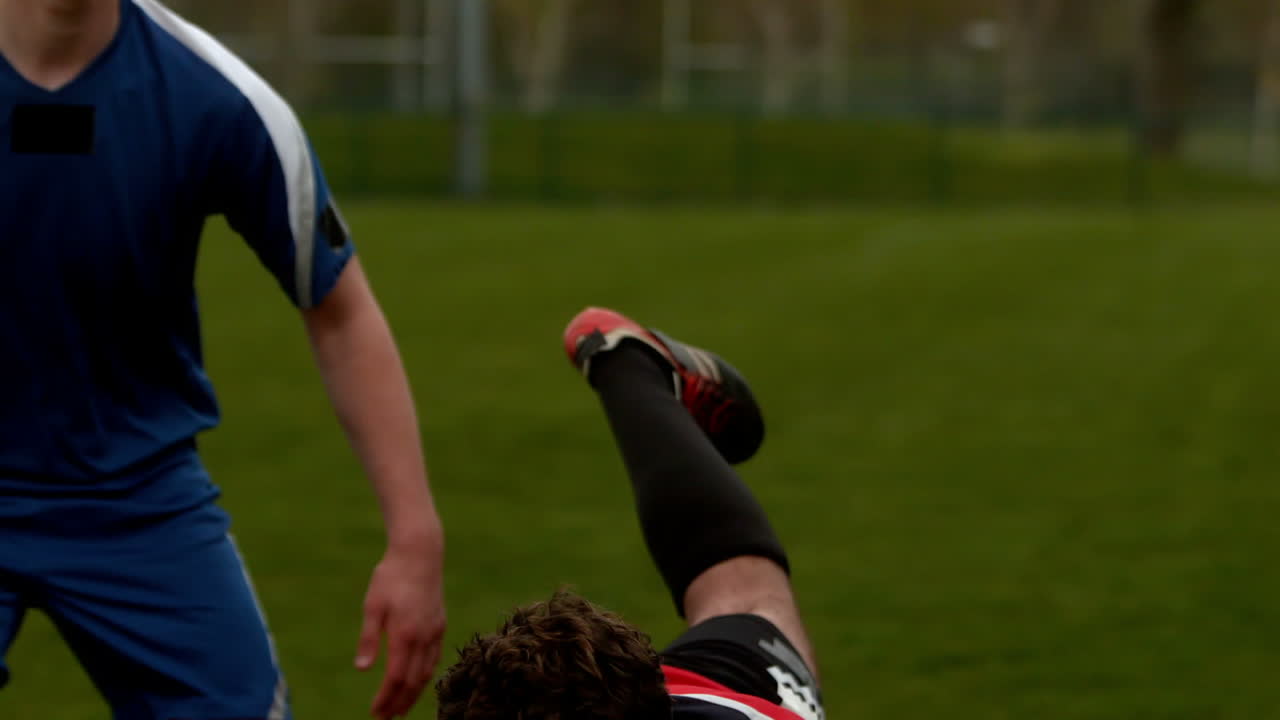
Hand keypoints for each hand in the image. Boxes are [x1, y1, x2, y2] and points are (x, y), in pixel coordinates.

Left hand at [355, 543, 445, 718]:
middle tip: (387, 718)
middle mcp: (424, 637)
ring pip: (427, 672)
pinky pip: (434, 657)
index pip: (396, 677)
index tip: (376, 712)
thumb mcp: (372, 605)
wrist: (420, 554)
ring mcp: (435, 631)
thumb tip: (361, 669)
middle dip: (400, 702)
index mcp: (405, 634)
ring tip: (401, 707)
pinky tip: (417, 680)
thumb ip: (369, 639)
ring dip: (414, 693)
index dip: (386, 698)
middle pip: (413, 681)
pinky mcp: (440, 624)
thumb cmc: (390, 577)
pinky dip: (425, 675)